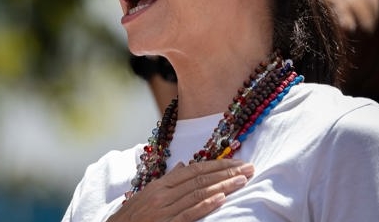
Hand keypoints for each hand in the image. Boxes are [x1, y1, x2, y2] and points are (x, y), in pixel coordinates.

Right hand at [107, 159, 253, 221]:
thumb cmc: (130, 218)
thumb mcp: (146, 196)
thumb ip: (166, 182)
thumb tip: (181, 167)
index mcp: (159, 185)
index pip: (193, 169)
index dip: (217, 165)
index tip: (236, 162)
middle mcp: (162, 194)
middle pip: (200, 178)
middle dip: (227, 172)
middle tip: (249, 167)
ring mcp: (165, 210)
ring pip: (199, 193)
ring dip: (224, 185)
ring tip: (243, 180)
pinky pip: (189, 213)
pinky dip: (207, 205)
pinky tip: (223, 199)